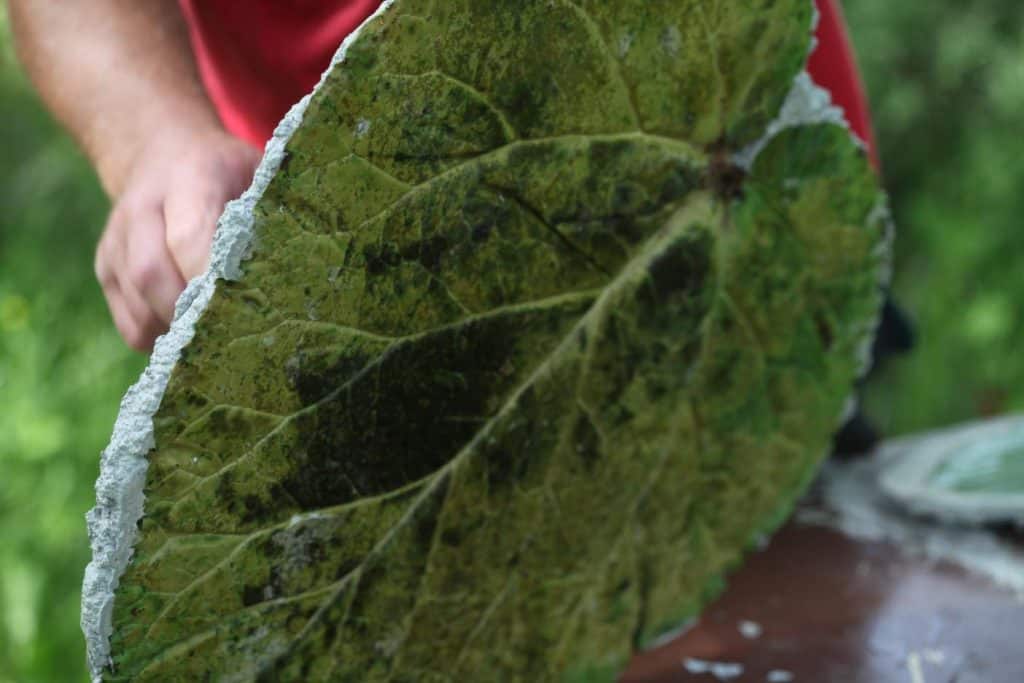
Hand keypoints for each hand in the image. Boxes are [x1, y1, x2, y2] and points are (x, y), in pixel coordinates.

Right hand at [95, 128, 259, 351]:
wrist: (165, 153)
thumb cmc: (229, 172)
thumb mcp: (259, 173)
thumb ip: (277, 213)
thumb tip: (313, 269)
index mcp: (190, 177)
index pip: (191, 235)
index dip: (212, 277)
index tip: (246, 307)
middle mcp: (141, 208)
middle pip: (153, 274)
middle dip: (195, 315)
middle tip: (238, 338)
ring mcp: (116, 241)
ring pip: (140, 305)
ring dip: (182, 333)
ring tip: (222, 343)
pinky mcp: (106, 269)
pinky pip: (131, 324)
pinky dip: (163, 340)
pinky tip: (194, 340)